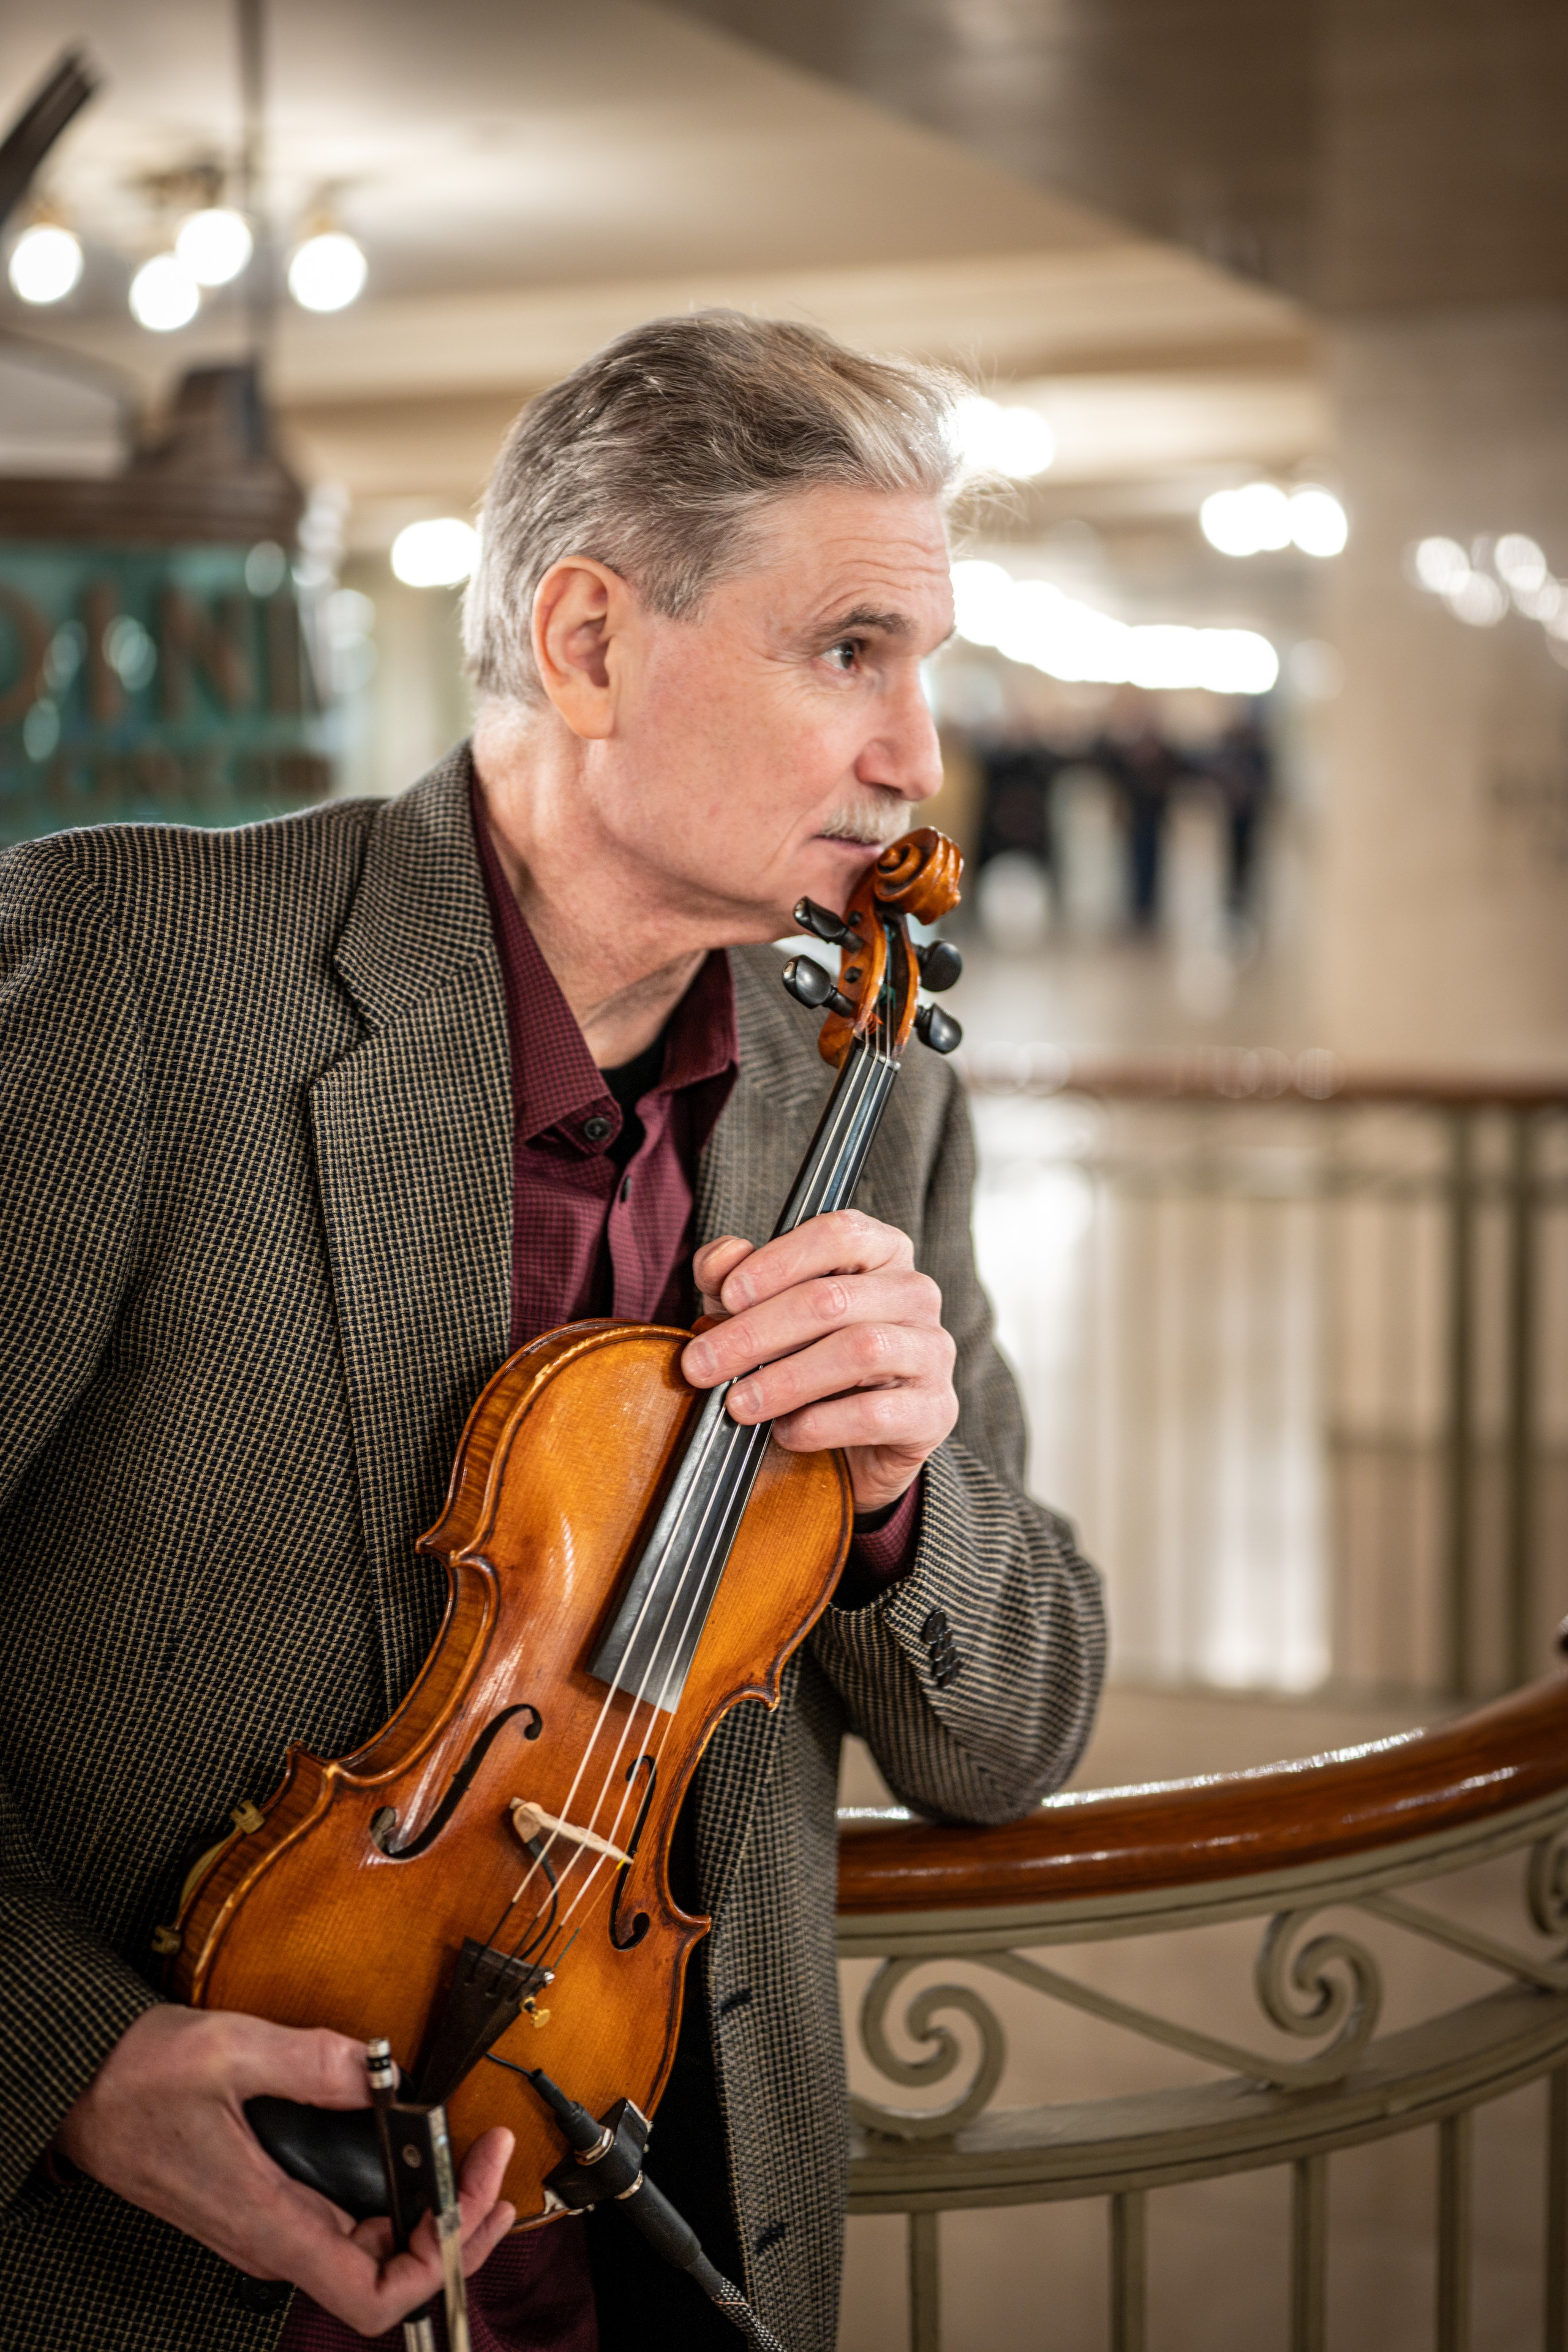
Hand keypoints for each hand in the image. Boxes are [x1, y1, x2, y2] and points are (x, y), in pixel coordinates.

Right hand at [57, 2007, 514, 2333]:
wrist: (82, 2092)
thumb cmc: (137, 2081)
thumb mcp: (230, 2051)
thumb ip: (312, 2062)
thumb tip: (380, 2069)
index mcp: (269, 2223)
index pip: (372, 2294)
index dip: (440, 2259)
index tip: (477, 2197)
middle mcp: (274, 2239)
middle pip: (387, 2274)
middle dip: (454, 2226)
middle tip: (494, 2165)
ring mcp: (270, 2224)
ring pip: (369, 2249)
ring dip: (427, 2211)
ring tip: (469, 2158)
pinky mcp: (266, 2201)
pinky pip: (344, 2220)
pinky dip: (392, 2195)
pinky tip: (412, 2151)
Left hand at [683, 1211, 957, 1513]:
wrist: (849, 1444)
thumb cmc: (802, 1357)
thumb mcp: (757, 1311)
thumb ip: (733, 1277)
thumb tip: (724, 1259)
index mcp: (881, 1251)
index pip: (839, 1233)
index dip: (779, 1262)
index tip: (729, 1296)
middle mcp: (915, 1293)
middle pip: (835, 1298)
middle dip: (756, 1333)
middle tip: (702, 1365)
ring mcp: (932, 1352)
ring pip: (861, 1350)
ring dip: (786, 1379)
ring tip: (737, 1404)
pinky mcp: (935, 1411)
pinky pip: (877, 1413)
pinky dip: (820, 1424)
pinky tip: (785, 1432)